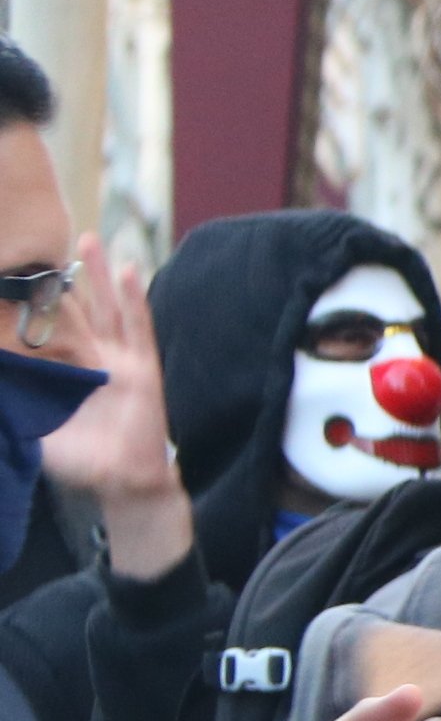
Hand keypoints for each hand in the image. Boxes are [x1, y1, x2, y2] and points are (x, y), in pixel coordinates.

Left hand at [40, 241, 191, 582]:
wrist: (122, 481)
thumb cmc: (82, 461)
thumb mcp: (36, 429)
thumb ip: (17, 409)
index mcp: (68, 371)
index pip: (49, 327)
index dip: (36, 301)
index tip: (19, 272)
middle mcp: (95, 359)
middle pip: (79, 307)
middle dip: (67, 276)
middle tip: (50, 240)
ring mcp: (121, 360)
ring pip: (108, 307)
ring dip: (99, 275)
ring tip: (88, 239)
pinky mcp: (144, 367)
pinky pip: (139, 326)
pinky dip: (135, 298)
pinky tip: (130, 270)